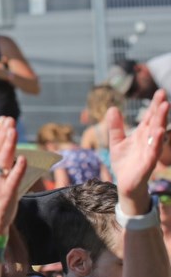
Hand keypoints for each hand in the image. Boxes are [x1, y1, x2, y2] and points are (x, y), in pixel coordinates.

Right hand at [0, 116, 26, 233]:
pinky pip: (13, 179)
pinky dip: (17, 169)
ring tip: (12, 131)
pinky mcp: (7, 193)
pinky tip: (22, 159)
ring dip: (8, 145)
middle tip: (9, 120)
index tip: (5, 119)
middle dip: (3, 133)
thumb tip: (6, 142)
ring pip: (3, 160)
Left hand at [110, 89, 168, 207]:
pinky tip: (159, 132)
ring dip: (161, 122)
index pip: (149, 118)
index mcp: (141, 135)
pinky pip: (154, 152)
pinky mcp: (148, 164)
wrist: (125, 184)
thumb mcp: (117, 142)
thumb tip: (113, 108)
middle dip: (160, 110)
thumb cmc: (125, 163)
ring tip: (164, 108)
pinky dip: (156, 142)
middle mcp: (148, 141)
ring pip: (157, 135)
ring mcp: (149, 152)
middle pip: (155, 123)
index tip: (160, 92)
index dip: (154, 105)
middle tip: (164, 97)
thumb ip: (115, 126)